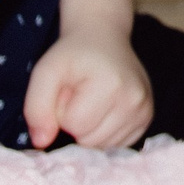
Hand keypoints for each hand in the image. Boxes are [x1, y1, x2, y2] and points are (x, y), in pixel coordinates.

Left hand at [23, 23, 152, 149]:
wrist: (103, 37)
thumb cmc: (73, 55)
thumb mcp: (45, 72)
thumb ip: (36, 108)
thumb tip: (41, 142)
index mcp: (112, 85)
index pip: (75, 126)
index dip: (63, 112)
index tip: (68, 91)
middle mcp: (135, 100)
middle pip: (90, 141)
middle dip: (77, 123)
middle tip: (80, 96)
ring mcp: (144, 110)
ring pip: (103, 147)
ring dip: (90, 130)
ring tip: (92, 101)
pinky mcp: (147, 118)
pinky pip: (116, 145)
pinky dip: (104, 133)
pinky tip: (104, 110)